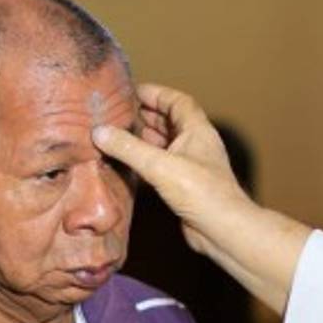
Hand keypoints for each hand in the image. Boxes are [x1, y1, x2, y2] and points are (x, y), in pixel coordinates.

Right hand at [93, 83, 251, 256]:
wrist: (223, 230)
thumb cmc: (202, 193)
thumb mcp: (161, 166)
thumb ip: (129, 148)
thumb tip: (100, 132)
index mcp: (198, 131)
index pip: (178, 102)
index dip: (157, 94)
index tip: (133, 91)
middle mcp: (196, 145)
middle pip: (171, 121)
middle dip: (147, 115)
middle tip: (120, 112)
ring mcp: (191, 166)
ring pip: (166, 145)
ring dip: (145, 138)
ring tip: (120, 134)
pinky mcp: (184, 186)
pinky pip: (162, 166)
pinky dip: (146, 161)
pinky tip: (129, 163)